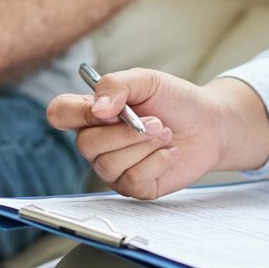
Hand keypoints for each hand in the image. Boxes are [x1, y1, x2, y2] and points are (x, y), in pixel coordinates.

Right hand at [46, 68, 268, 198]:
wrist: (209, 124)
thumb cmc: (175, 101)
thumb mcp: (147, 80)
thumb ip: (117, 85)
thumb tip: (98, 109)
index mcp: (92, 112)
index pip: (59, 114)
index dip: (77, 113)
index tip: (110, 109)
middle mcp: (97, 142)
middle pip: (85, 145)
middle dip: (126, 133)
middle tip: (156, 122)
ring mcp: (113, 168)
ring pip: (109, 165)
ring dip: (145, 146)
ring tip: (165, 134)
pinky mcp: (133, 187)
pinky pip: (133, 181)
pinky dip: (157, 163)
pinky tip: (169, 153)